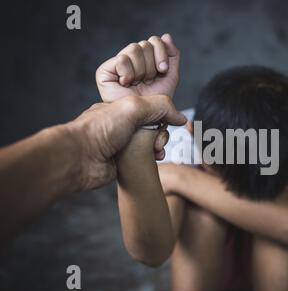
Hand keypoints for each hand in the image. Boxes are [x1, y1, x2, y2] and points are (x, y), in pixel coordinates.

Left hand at [67, 95, 185, 189]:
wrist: (80, 158)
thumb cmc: (99, 129)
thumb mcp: (133, 107)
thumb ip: (160, 106)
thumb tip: (180, 117)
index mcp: (123, 108)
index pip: (152, 107)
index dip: (164, 114)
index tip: (170, 121)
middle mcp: (124, 124)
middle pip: (155, 126)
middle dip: (162, 133)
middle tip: (157, 139)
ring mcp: (124, 143)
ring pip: (153, 143)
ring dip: (159, 146)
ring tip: (155, 151)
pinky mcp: (125, 161)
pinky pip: (147, 158)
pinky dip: (154, 158)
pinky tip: (153, 159)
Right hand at [96, 34, 179, 101]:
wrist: (143, 120)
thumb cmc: (155, 103)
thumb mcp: (170, 77)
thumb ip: (172, 55)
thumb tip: (166, 36)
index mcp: (147, 60)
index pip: (155, 41)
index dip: (162, 54)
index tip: (162, 71)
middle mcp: (132, 60)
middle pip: (146, 44)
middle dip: (152, 66)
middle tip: (147, 81)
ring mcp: (118, 64)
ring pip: (134, 48)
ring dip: (141, 70)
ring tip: (137, 83)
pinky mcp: (105, 70)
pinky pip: (122, 59)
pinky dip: (128, 73)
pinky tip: (125, 84)